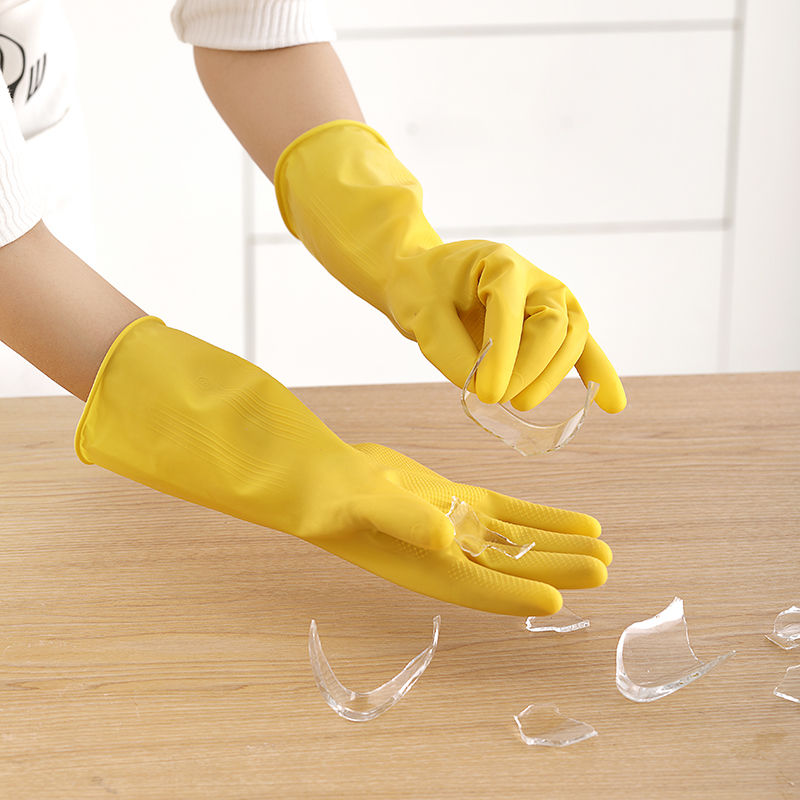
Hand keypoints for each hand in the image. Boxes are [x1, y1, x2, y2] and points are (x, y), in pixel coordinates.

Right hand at [76, 316, 608, 615]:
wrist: (318, 474)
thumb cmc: (330, 495)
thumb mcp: (364, 504)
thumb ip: (404, 520)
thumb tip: (448, 536)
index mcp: (424, 566)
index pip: (477, 585)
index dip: (516, 594)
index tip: (558, 598)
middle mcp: (446, 554)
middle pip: (509, 566)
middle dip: (554, 568)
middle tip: (603, 569)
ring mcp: (454, 526)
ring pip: (516, 541)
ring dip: (556, 545)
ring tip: (603, 549)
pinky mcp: (455, 500)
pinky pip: (507, 513)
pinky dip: (540, 519)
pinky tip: (577, 522)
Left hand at [274, 120, 625, 413]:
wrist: (428, 281)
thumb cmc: (424, 292)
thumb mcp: (421, 317)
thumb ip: (450, 352)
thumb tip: (488, 392)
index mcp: (499, 263)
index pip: (508, 311)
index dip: (501, 356)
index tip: (485, 394)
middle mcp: (534, 277)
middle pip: (551, 323)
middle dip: (529, 367)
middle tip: (498, 399)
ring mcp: (551, 298)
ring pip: (570, 338)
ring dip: (551, 376)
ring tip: (520, 404)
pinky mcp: (556, 321)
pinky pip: (582, 346)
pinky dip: (597, 372)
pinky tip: (612, 404)